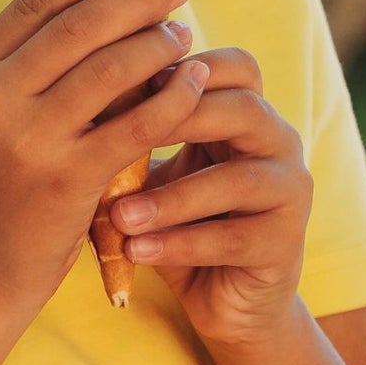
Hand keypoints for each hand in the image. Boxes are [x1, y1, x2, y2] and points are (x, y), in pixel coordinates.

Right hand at [0, 0, 211, 317]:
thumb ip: (25, 75)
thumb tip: (96, 15)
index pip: (35, 1)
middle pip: (77, 25)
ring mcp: (27, 140)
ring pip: (109, 68)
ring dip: (156, 41)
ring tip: (185, 29)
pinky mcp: (65, 181)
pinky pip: (134, 125)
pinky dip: (171, 98)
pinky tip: (194, 83)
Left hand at [107, 47, 312, 347]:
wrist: (222, 298)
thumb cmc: (178, 223)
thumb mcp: (152, 174)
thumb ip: (132, 137)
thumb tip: (75, 99)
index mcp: (248, 115)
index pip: (236, 67)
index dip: (187, 66)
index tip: (128, 82)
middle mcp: (280, 143)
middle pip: (244, 109)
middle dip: (180, 119)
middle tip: (120, 134)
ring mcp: (290, 192)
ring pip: (239, 179)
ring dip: (173, 198)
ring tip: (119, 215)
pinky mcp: (285, 244)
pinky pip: (233, 238)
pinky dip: (180, 245)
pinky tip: (137, 250)